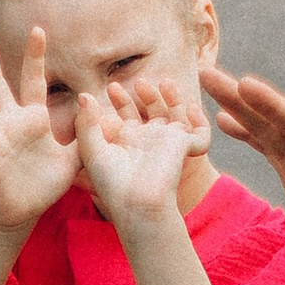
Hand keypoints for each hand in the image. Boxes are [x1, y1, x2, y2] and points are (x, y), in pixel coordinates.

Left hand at [73, 72, 202, 238]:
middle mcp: (149, 142)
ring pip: (176, 116)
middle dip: (147, 95)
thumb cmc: (112, 184)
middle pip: (153, 112)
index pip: (128, 115)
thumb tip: (83, 96)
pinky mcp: (184, 148)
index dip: (121, 100)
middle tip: (139, 83)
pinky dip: (201, 122)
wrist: (137, 202)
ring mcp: (168, 145)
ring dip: (173, 98)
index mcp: (128, 143)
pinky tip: (191, 109)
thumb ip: (86, 123)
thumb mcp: (92, 150)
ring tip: (164, 83)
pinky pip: (201, 135)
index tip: (112, 87)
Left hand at [203, 66, 284, 228]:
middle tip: (206, 73)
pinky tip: (225, 119)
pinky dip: (248, 133)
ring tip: (209, 82)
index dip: (270, 105)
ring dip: (236, 110)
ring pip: (264, 139)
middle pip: (269, 130)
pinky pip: (270, 152)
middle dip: (236, 99)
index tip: (244, 83)